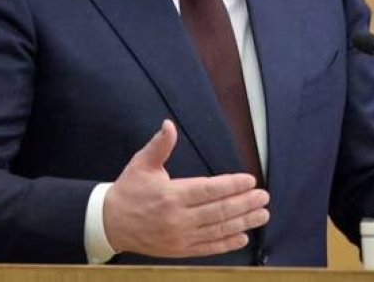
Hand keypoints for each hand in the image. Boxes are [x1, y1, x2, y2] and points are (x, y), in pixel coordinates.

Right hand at [103, 119, 269, 257]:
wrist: (110, 223)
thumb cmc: (129, 190)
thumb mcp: (141, 164)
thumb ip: (159, 145)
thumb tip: (169, 124)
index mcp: (171, 195)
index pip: (208, 190)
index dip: (231, 186)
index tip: (250, 181)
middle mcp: (178, 218)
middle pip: (218, 211)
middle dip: (244, 203)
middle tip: (264, 197)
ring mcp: (180, 237)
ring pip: (217, 230)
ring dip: (243, 222)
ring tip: (262, 215)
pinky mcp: (180, 250)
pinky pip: (208, 248)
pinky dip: (227, 244)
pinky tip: (243, 237)